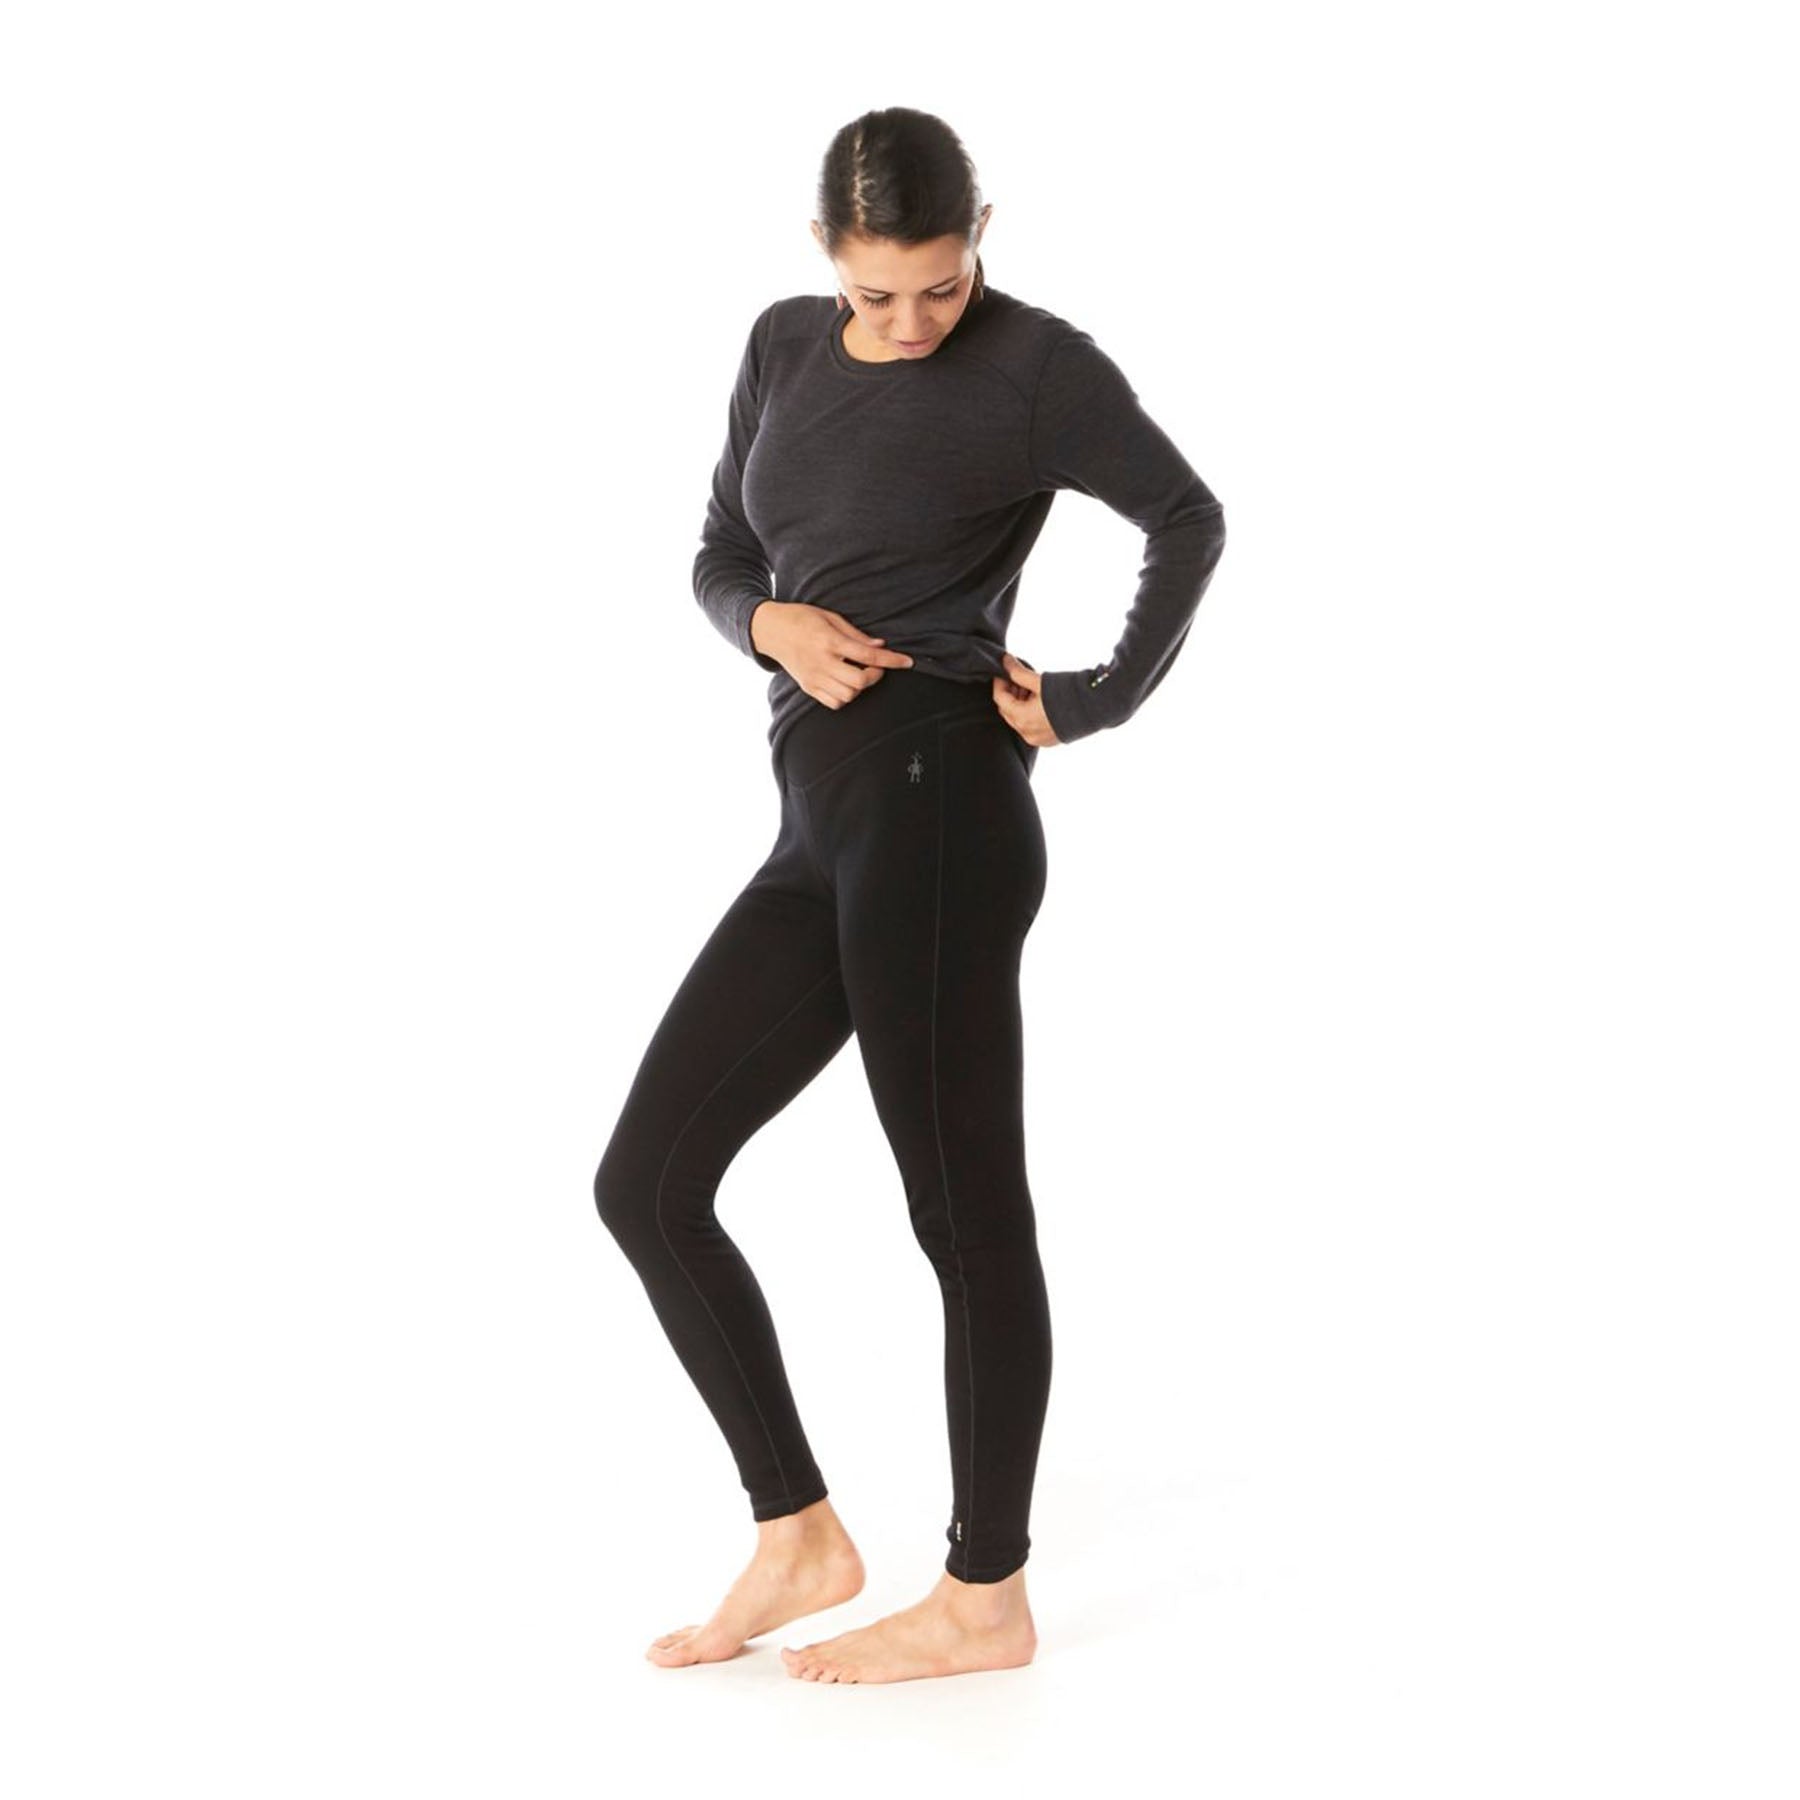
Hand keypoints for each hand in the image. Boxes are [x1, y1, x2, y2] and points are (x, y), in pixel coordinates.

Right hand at [752, 601, 913, 707]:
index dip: (892, 660)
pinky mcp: (808, 687)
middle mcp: (822, 663)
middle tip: (875, 667)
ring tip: (858, 673)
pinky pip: (833, 703)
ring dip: (860, 688)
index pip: (868, 655)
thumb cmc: (801, 618)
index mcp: (829, 642)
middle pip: (859, 682)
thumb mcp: (830, 617)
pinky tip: (845, 683)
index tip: (908, 662)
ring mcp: (813, 678)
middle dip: (875, 676)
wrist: (770, 630)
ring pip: (848, 696)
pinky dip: (846, 697)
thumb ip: (856, 635)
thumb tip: (880, 646)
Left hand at [992, 652, 1061, 747]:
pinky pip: (1030, 727)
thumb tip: (1005, 661)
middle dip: (1010, 693)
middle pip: (1007, 711)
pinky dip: (1029, 714)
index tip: (1003, 672)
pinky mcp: (1048, 741)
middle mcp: (1026, 732)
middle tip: (1017, 679)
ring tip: (1031, 689)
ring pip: (1018, 720)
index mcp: (1022, 718)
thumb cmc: (1069, 694)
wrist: (1096, 708)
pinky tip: (1039, 702)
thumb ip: (1019, 672)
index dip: (999, 683)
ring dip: (1019, 704)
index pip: (1000, 698)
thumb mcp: (1040, 681)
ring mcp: (1037, 739)